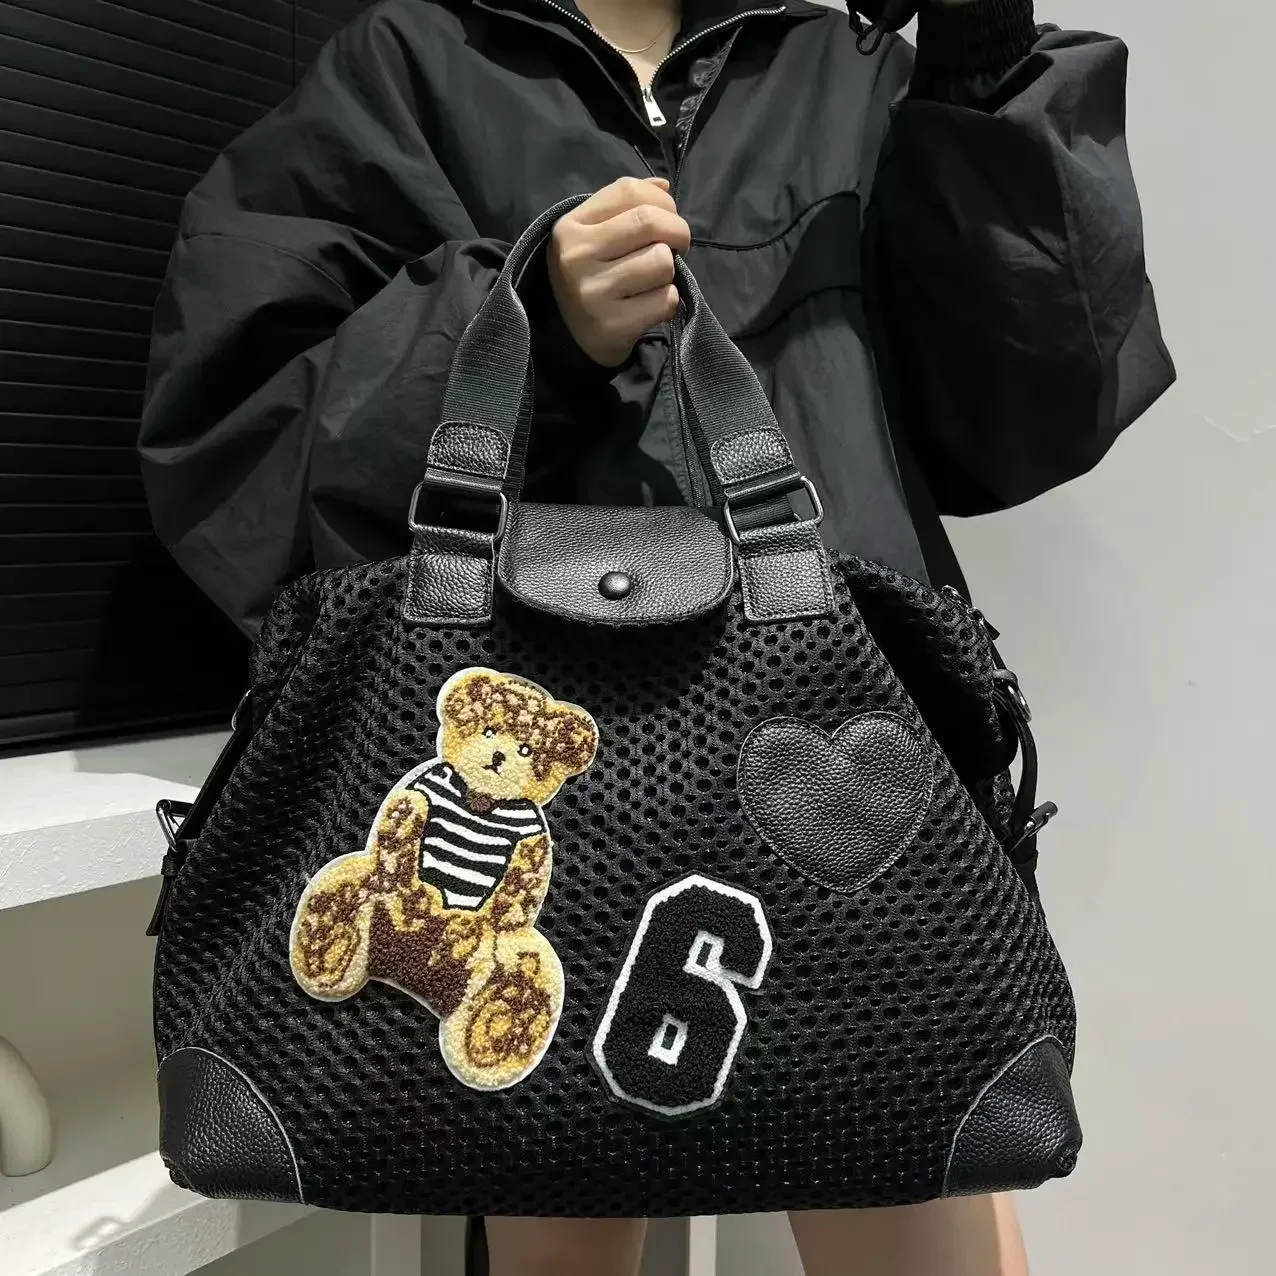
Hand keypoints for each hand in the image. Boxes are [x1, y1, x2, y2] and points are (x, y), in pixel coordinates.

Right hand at [548, 176, 690, 367]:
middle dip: (677, 232)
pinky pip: (665, 299)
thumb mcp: (594, 233)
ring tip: (653, 280)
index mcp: (571, 226)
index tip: (668, 219)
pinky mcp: (612, 325)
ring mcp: (593, 293)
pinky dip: (668, 301)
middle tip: (676, 248)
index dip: (662, 201)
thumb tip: (664, 186)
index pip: (628, 191)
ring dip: (669, 271)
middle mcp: (577, 257)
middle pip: (649, 222)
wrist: (572, 335)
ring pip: (662, 262)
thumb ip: (625, 205)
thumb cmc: (592, 274)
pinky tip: (650, 305)